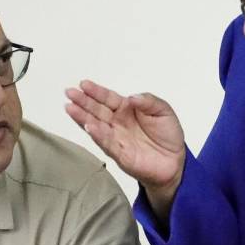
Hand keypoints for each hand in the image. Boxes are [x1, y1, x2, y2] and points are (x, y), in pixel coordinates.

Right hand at [64, 80, 184, 191]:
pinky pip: (107, 144)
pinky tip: (89, 127)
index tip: (83, 84)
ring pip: (96, 126)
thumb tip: (132, 97)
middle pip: (96, 110)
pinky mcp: (120, 155)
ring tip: (70, 108)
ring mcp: (116, 138)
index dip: (96, 91)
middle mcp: (117, 123)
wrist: (174, 160)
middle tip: (70, 93)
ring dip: (83, 118)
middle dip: (82, 102)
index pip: (108, 98)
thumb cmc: (167, 134)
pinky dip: (98, 136)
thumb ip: (148, 101)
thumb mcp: (163, 111)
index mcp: (126, 109)